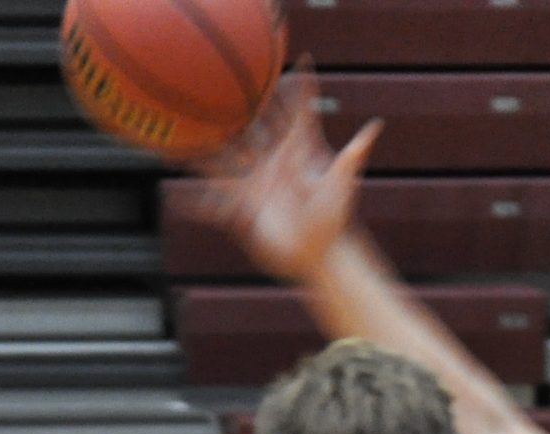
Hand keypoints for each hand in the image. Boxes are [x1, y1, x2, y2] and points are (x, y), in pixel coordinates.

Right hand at [181, 69, 382, 283]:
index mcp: (293, 152)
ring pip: (222, 160)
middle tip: (212, 81)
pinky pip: (215, 203)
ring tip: (179, 132)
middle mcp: (270, 163)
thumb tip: (375, 127)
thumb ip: (352, 156)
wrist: (321, 256)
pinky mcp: (244, 207)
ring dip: (202, 148)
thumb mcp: (342, 185)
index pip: (287, 113)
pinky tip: (174, 199)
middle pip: (247, 128)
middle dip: (231, 107)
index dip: (285, 88)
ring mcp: (254, 183)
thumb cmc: (334, 221)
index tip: (277, 61)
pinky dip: (196, 203)